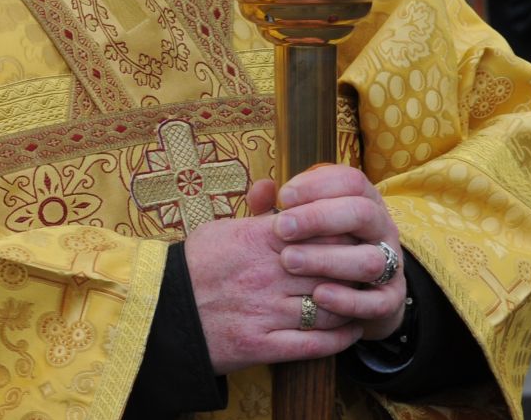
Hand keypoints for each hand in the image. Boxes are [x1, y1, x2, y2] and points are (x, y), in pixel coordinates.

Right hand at [185, 177, 365, 375]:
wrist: (160, 311)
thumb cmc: (192, 266)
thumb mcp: (218, 228)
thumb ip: (253, 211)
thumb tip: (271, 185)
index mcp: (258, 241)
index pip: (319, 232)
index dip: (343, 235)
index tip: (353, 237)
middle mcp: (267, 275)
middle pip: (331, 268)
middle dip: (354, 270)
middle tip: (370, 270)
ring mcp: (266, 312)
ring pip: (329, 307)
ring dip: (351, 305)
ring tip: (362, 300)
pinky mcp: (262, 345)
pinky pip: (314, 344)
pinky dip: (339, 339)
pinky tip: (350, 330)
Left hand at [273, 164, 408, 340]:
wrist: (355, 294)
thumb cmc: (317, 246)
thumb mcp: (298, 222)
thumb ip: (276, 206)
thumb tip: (262, 189)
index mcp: (363, 200)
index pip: (350, 181)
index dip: (317, 185)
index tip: (284, 197)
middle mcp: (381, 228)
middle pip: (361, 213)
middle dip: (319, 218)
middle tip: (281, 228)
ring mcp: (391, 264)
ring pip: (370, 259)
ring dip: (328, 259)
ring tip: (289, 261)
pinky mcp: (391, 299)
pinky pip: (378, 301)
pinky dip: (348, 300)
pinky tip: (318, 296)